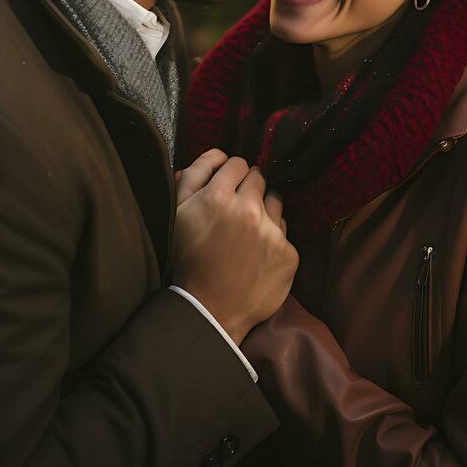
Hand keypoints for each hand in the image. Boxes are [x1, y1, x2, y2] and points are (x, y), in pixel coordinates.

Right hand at [172, 150, 297, 345]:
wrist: (210, 311)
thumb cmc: (189, 260)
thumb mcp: (177, 213)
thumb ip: (195, 175)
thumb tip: (219, 155)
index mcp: (218, 196)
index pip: (237, 163)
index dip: (230, 176)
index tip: (225, 191)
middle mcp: (248, 210)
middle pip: (259, 178)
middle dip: (249, 190)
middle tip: (236, 213)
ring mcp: (272, 232)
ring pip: (276, 201)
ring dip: (264, 211)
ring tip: (247, 233)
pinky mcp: (288, 253)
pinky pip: (285, 231)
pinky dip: (274, 238)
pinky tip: (257, 253)